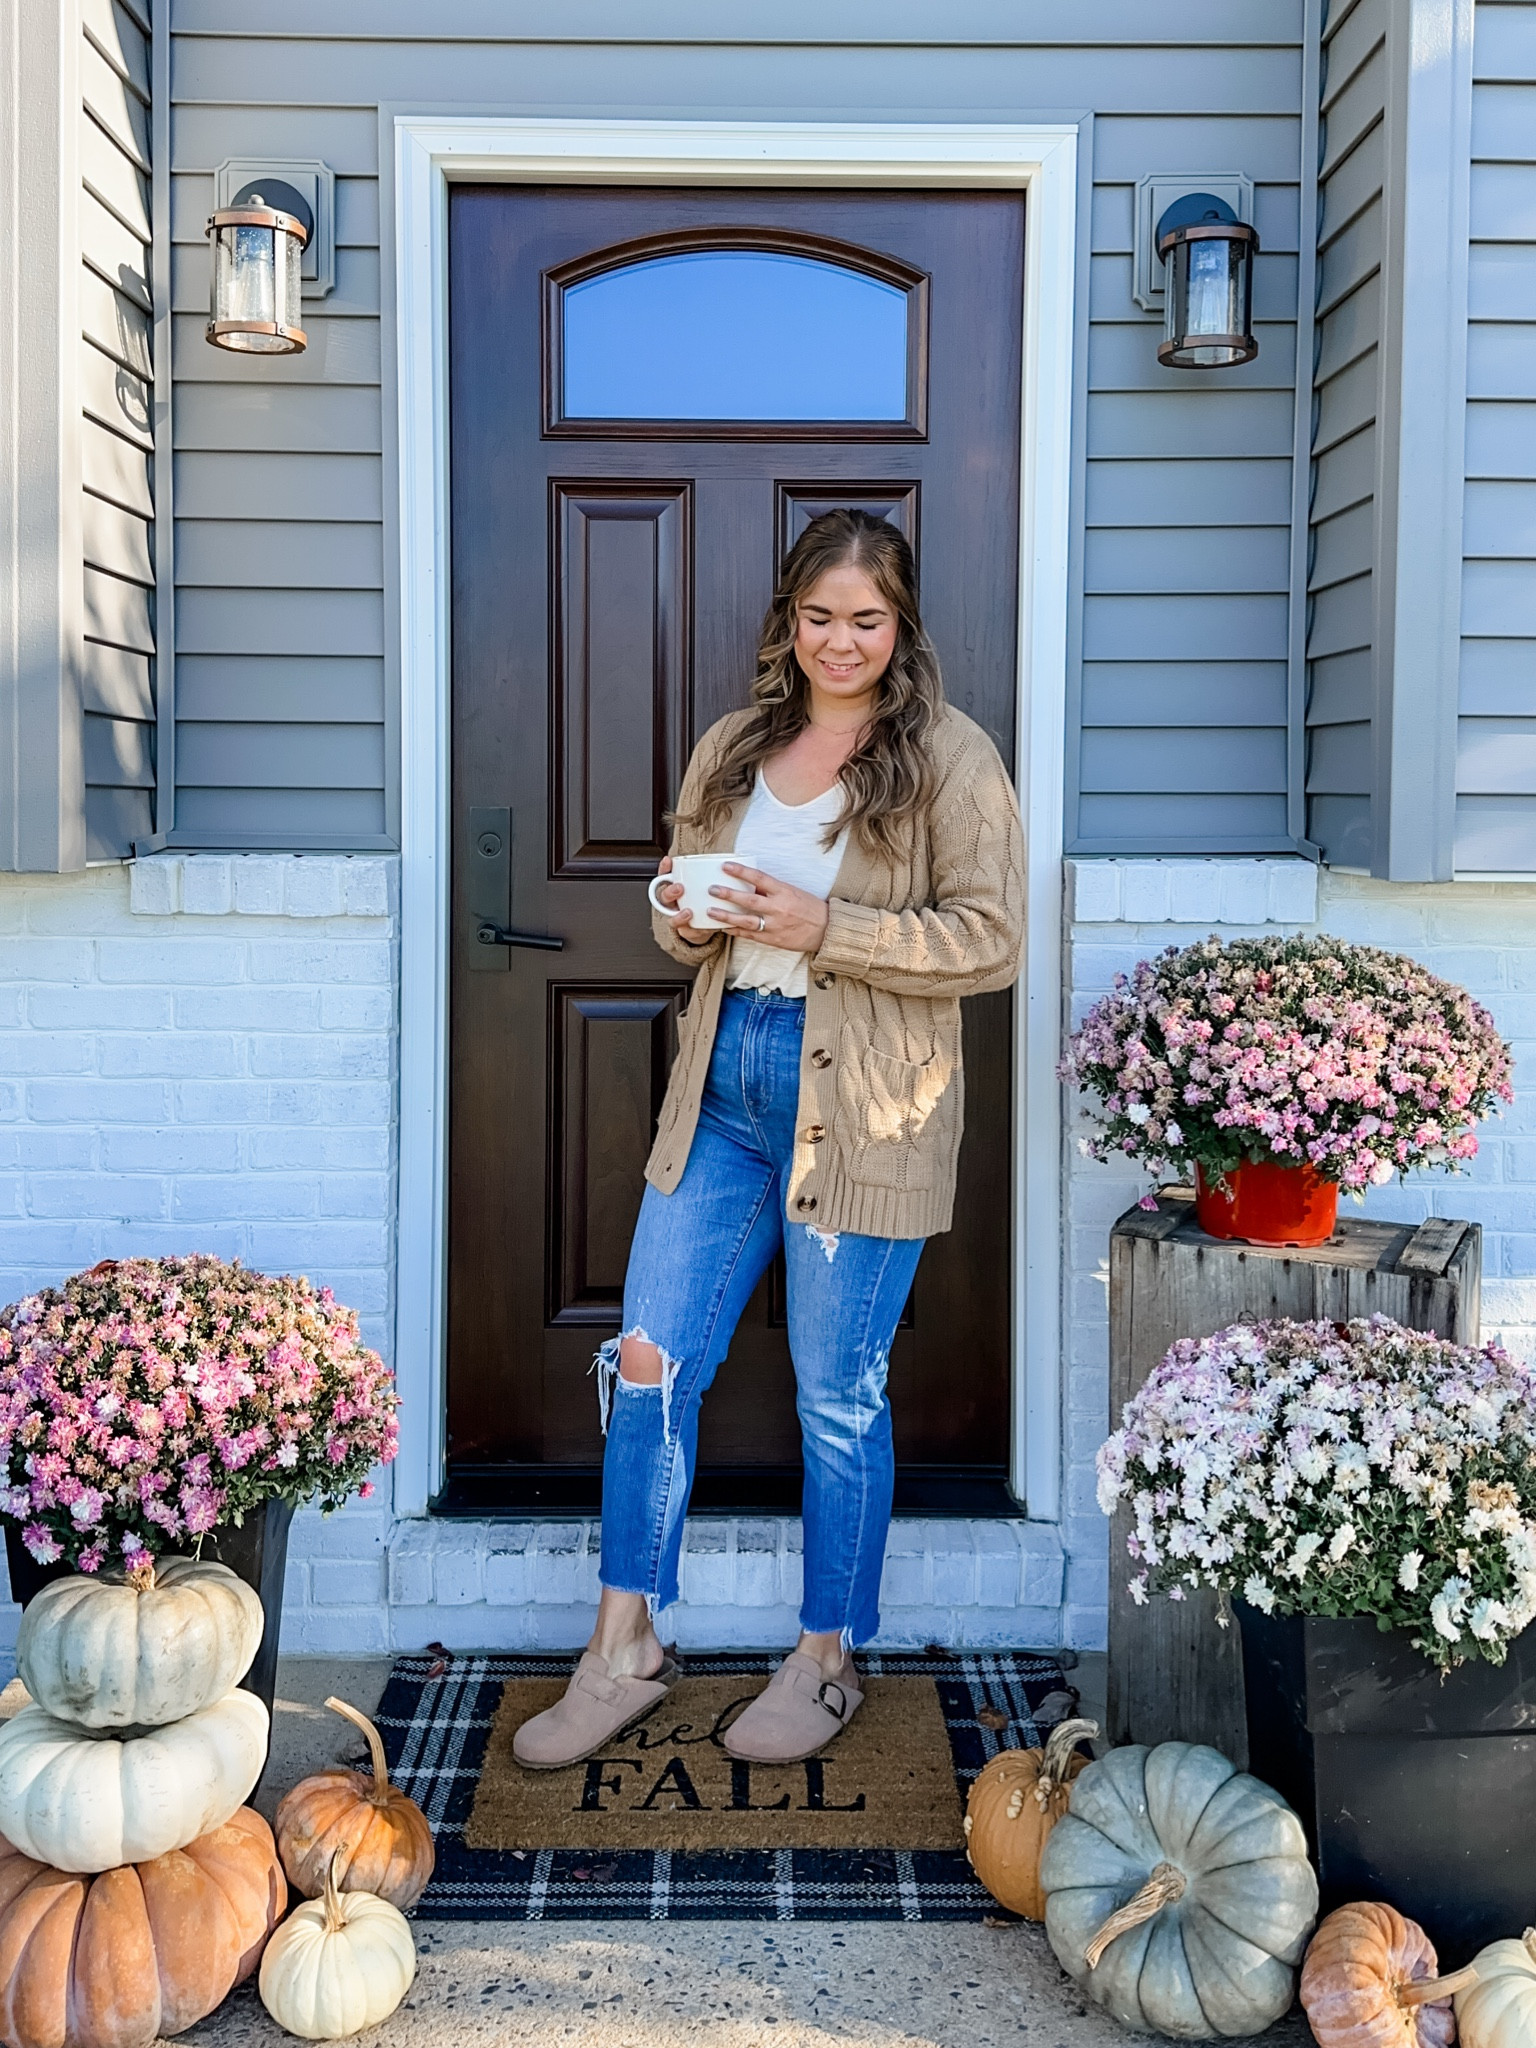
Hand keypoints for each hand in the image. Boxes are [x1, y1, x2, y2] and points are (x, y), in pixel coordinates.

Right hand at [651, 854, 715, 943]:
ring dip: (679, 916)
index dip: (664, 869)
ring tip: (689, 912)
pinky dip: (694, 930)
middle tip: (680, 888)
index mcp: (675, 889)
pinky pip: (687, 932)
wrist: (705, 924)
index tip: (669, 861)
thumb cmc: (702, 900)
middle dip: (670, 892)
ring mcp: (678, 918)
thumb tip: (726, 859)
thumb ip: (708, 875)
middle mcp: (673, 903)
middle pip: (664, 897)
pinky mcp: (687, 931)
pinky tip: (705, 927)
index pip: (664, 877)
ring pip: (672, 918)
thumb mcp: (704, 886)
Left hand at [708, 862, 830, 952]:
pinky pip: (750, 935)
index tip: (726, 866)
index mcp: (784, 892)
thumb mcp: (792, 892)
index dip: (741, 871)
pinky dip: (735, 931)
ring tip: (711, 911)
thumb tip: (749, 884)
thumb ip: (771, 889)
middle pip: (749, 900)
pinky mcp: (773, 939)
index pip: (759, 878)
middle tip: (712, 889)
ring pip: (746, 920)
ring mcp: (775, 925)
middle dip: (729, 894)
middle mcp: (778, 908)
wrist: (826, 930)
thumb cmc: (809, 908)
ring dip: (726, 916)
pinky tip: (723, 927)